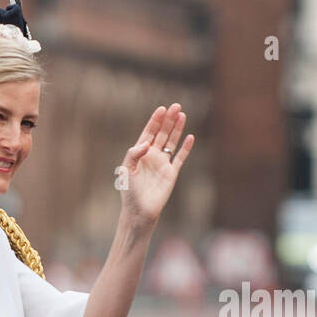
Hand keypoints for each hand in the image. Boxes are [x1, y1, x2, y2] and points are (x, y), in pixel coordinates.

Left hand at [119, 103, 194, 223]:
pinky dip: (185, 148)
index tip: (161, 109)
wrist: (140, 211)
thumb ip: (134, 154)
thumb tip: (147, 143)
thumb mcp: (126, 170)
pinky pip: (180, 158)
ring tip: (182, 115)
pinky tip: (190, 137)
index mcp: (140, 153)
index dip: (155, 120)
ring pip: (172, 142)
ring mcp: (163, 164)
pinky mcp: (172, 173)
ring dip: (177, 129)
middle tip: (176, 106)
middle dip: (168, 120)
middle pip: (162, 133)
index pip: (149, 132)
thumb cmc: (130, 192)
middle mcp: (152, 156)